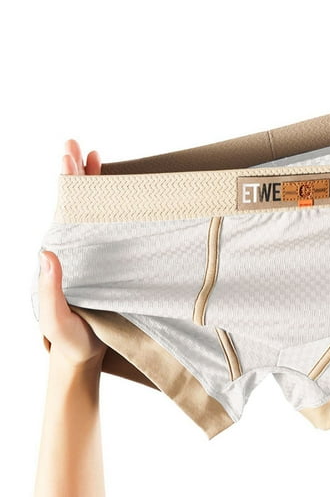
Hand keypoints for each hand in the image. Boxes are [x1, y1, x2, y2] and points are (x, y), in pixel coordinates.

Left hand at [38, 139, 104, 367]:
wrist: (82, 354)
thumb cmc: (69, 339)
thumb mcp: (55, 317)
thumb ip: (50, 289)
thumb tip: (46, 252)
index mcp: (59, 257)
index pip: (62, 211)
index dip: (66, 183)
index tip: (68, 157)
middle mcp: (73, 249)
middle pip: (74, 204)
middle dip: (75, 173)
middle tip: (76, 146)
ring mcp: (91, 254)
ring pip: (90, 211)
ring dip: (91, 183)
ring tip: (94, 156)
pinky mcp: (108, 262)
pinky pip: (107, 228)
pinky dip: (109, 206)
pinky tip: (113, 191)